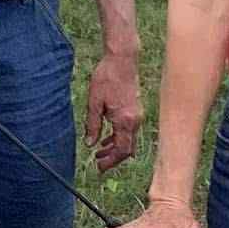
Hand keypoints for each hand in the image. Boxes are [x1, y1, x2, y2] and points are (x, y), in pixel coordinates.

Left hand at [85, 50, 142, 173]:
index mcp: (124, 121)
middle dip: (113, 158)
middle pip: (127, 149)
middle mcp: (134, 120)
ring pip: (128, 140)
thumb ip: (93, 125)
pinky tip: (106, 138)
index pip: (121, 150)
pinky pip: (129, 130)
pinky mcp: (136, 110)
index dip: (110, 161)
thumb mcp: (94, 103)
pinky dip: (119, 137)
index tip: (99, 167)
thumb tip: (90, 144)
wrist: (122, 60)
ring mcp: (137, 115)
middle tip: (98, 164)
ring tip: (99, 152)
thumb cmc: (106, 78)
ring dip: (115, 148)